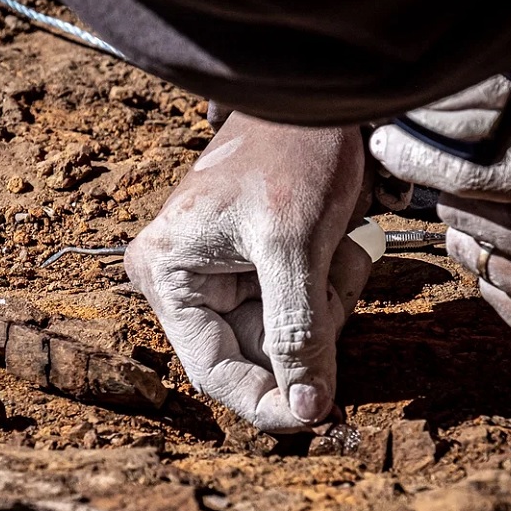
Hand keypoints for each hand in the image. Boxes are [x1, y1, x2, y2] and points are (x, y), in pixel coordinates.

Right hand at [125, 112, 371, 431]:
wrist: (318, 93)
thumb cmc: (291, 151)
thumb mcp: (293, 245)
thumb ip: (296, 331)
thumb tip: (306, 410)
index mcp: (169, 274)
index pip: (214, 370)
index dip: (267, 401)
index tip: (320, 417)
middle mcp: (186, 280)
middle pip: (258, 353)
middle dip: (310, 326)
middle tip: (335, 270)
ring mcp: (223, 273)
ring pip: (289, 333)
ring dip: (326, 301)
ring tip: (338, 245)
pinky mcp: (259, 265)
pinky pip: (303, 307)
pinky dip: (332, 286)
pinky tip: (340, 244)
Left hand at [368, 76, 510, 354]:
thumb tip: (454, 102)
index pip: (479, 171)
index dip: (425, 156)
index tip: (389, 144)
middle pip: (465, 213)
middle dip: (459, 193)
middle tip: (478, 184)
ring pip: (472, 256)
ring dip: (475, 234)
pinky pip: (491, 294)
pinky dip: (496, 272)